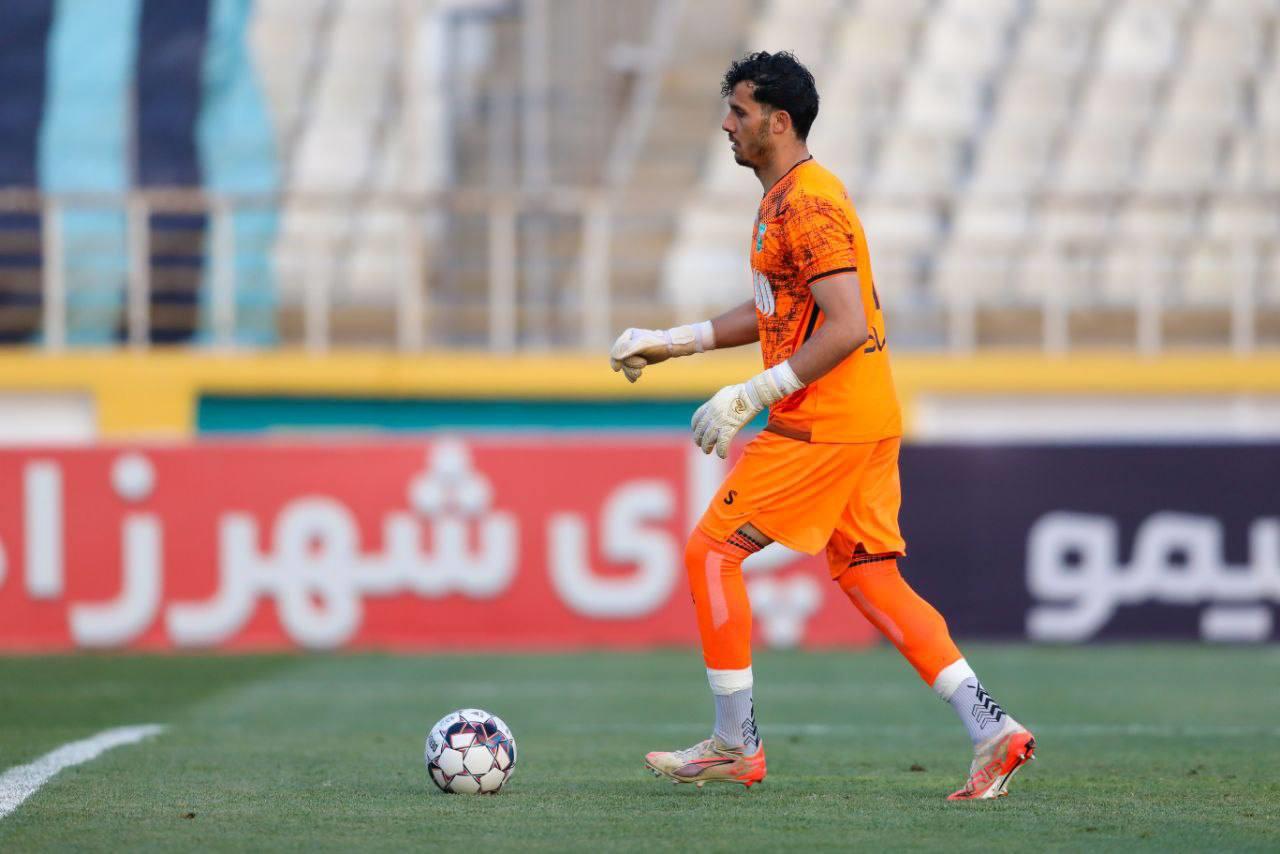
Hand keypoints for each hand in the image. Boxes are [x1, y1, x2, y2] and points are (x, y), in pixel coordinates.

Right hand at [609, 323, 711, 382]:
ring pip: (625, 366)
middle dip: (630, 366)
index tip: (618, 369)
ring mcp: (632, 352)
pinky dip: (631, 375)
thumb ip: (628, 348)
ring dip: (631, 372)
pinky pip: (629, 369)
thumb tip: (615, 357)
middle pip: (620, 360)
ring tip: (639, 374)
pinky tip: (634, 379)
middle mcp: (628, 343)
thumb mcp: (642, 345)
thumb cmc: (658, 344)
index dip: (617, 360)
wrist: (670, 347)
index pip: (616, 350)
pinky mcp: (637, 360)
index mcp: (628, 336)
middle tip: (643, 365)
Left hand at [690, 362, 804, 457]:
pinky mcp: (731, 428)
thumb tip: (718, 403)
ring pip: (708, 439)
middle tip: (701, 445)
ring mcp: (721, 421)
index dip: (695, 427)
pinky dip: (721, 451)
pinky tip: (723, 455)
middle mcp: (713, 414)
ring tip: (707, 451)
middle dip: (699, 439)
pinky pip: (723, 443)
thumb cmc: (742, 392)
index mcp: (711, 405)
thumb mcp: (725, 393)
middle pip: (701, 431)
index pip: (697, 418)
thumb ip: (718, 401)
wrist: (752, 394)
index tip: (696, 432)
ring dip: (707, 447)